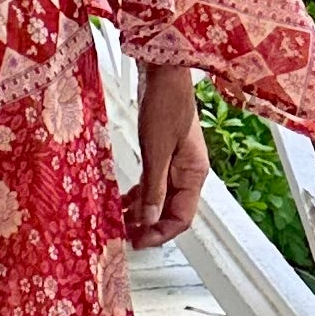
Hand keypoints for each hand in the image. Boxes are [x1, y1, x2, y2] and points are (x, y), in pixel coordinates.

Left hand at [125, 60, 208, 249]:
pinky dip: (139, 195)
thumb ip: (154, 187)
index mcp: (195, 173)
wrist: (164, 73)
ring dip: (142, 212)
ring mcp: (177, 163)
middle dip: (149, 226)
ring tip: (120, 222)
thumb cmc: (165, 104)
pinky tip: (123, 200)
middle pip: (171, 210)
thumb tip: (149, 220)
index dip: (161, 233)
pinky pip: (154, 183)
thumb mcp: (156, 150)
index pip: (182, 217)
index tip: (139, 242)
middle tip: (125, 236)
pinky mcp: (164, 153)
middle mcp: (189, 172)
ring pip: (160, 198)